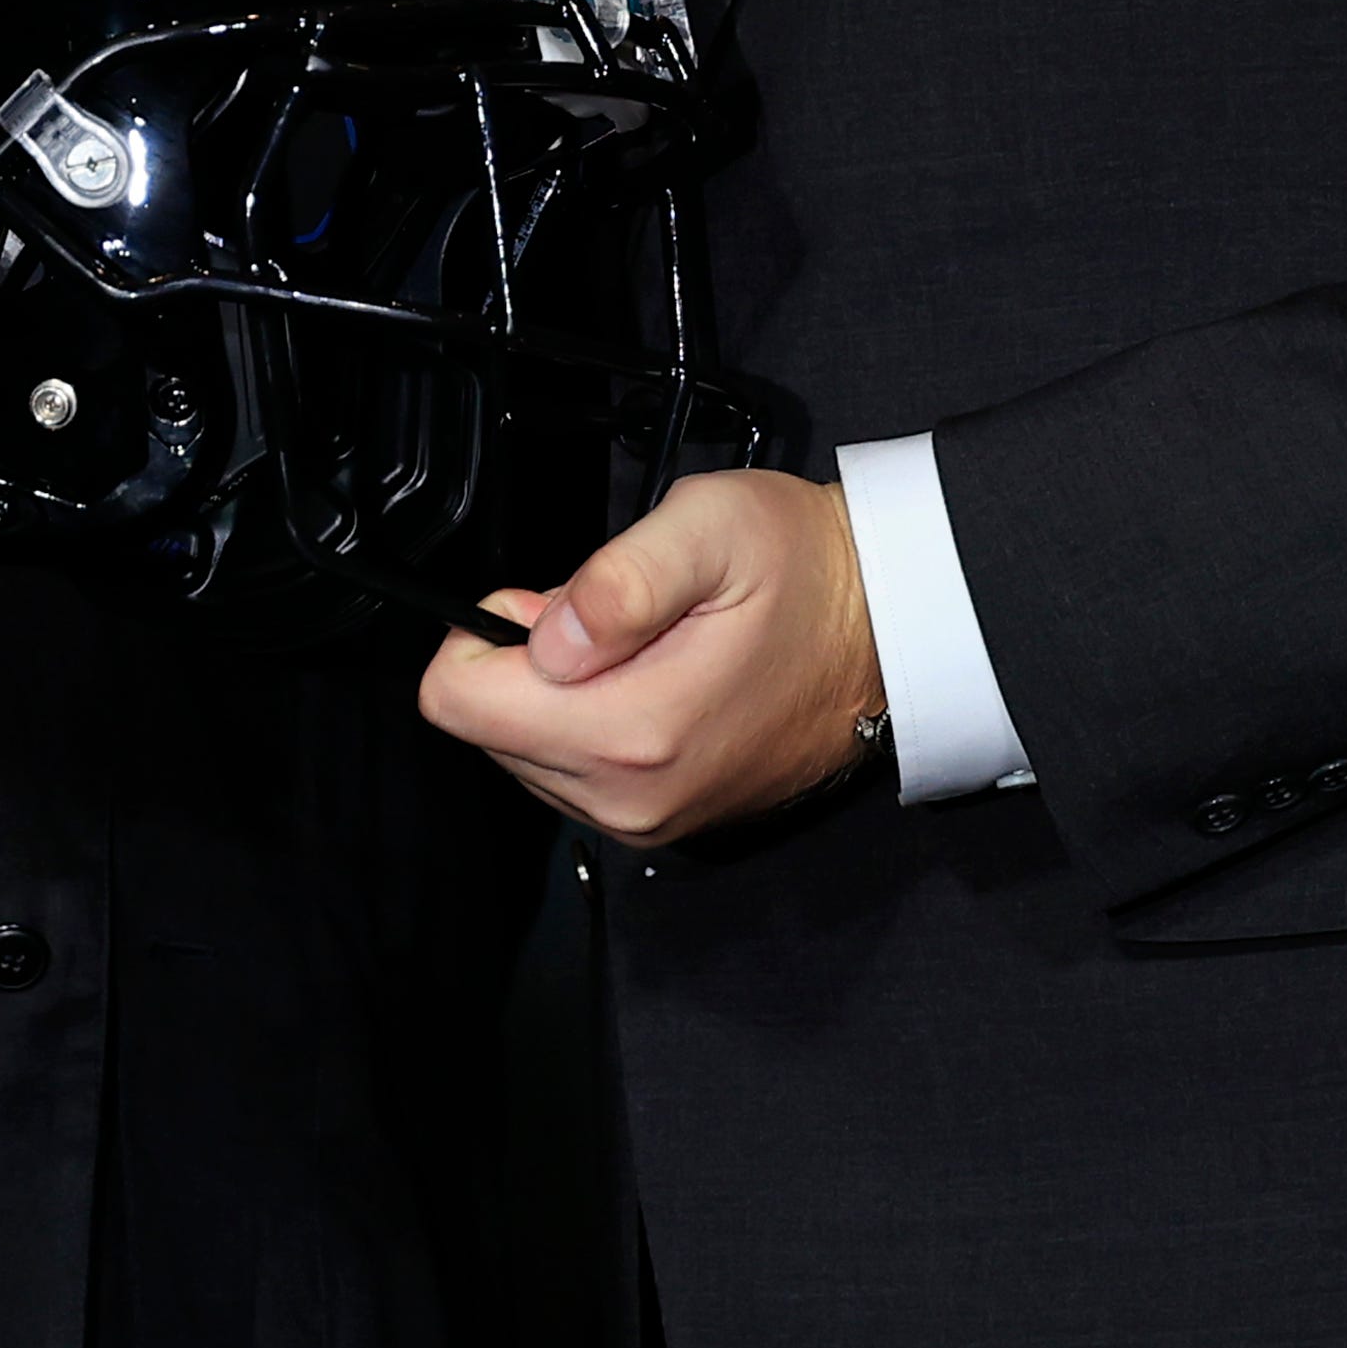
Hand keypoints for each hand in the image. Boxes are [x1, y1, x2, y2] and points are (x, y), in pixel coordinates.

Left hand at [417, 468, 884, 845]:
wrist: (889, 630)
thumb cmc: (807, 572)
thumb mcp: (711, 528)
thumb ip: (616, 580)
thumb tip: (542, 636)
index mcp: (631, 732)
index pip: (457, 702)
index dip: (484, 632)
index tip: (556, 605)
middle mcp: (629, 797)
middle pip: (487, 727)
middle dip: (533, 661)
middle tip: (618, 618)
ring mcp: (646, 818)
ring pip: (524, 751)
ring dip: (564, 691)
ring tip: (650, 644)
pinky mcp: (661, 819)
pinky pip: (573, 771)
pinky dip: (594, 718)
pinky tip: (661, 677)